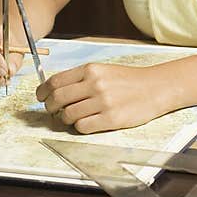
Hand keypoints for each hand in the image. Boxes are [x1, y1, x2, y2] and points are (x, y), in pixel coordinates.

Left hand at [36, 62, 172, 132]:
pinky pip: (82, 127)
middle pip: (57, 99)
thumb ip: (80, 79)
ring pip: (68, 115)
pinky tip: (87, 122)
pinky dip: (79, 127)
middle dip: (50, 108)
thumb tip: (54, 91)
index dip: (43, 92)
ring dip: (65, 119)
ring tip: (73, 117)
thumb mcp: (103, 71)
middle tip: (53, 111)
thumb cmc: (128, 80)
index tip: (41, 97)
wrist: (155, 87)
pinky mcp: (111, 118)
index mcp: (91, 69)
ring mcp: (103, 101)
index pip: (55, 81)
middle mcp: (95, 84)